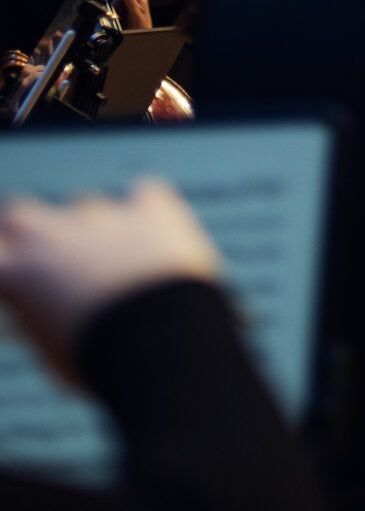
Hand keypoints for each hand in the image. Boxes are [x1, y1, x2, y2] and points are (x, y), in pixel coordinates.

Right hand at [0, 180, 220, 382]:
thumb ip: (34, 317)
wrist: (159, 341)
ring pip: (86, 208)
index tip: (12, 269)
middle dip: (29, 232)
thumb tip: (25, 314)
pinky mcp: (150, 205)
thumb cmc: (97, 358)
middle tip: (49, 259)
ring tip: (120, 273)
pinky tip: (156, 241)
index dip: (3, 258)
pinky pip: (143, 196)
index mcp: (18, 272)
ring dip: (93, 231)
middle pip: (20, 214)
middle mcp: (52, 233)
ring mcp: (101, 214)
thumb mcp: (50, 348)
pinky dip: (145, 214)